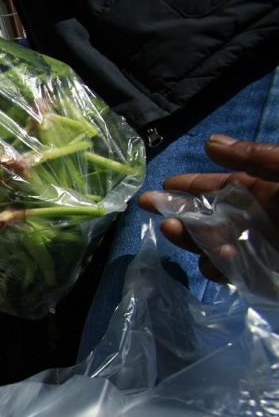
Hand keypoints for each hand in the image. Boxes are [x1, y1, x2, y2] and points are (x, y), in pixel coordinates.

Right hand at [139, 136, 278, 280]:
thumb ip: (252, 157)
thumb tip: (209, 142)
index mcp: (264, 190)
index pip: (219, 186)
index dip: (190, 185)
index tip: (162, 185)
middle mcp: (254, 218)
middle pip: (208, 217)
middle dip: (179, 212)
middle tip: (151, 206)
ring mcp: (256, 247)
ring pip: (213, 245)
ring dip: (190, 238)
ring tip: (174, 230)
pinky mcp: (260, 273)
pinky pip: (231, 273)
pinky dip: (219, 267)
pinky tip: (221, 258)